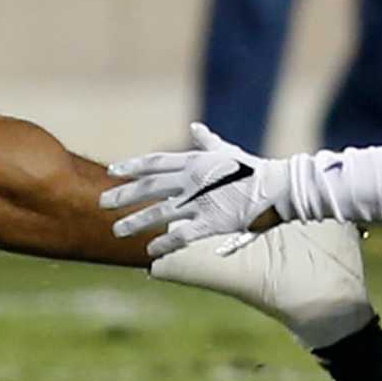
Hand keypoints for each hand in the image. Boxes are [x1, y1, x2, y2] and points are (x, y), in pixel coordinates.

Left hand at [102, 123, 290, 259]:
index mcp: (194, 161)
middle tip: (102, 203)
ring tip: (117, 230)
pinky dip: (165, 244)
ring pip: (159, 212)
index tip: (112, 171)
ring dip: (136, 222)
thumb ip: (208, 143)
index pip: (155, 162)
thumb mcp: (227, 151)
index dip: (131, 167)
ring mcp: (200, 200)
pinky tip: (150, 252)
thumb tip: (197, 128)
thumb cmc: (253, 169)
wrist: (279, 187)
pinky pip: (182, 234)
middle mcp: (192, 179)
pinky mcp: (211, 222)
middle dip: (124, 195)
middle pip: (149, 187)